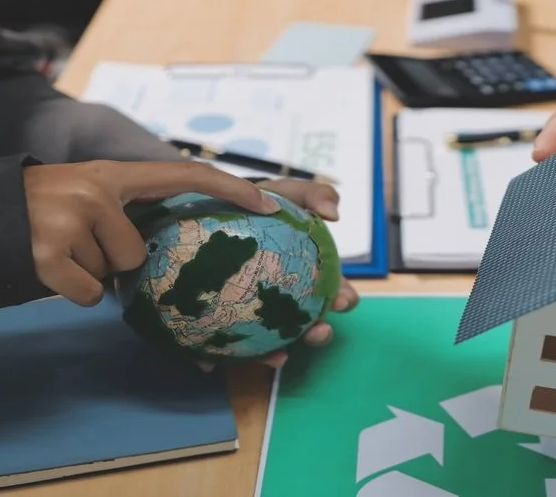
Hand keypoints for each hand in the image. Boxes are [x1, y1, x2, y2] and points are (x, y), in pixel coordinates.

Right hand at [24, 160, 278, 306]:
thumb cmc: (42, 215)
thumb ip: (128, 215)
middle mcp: (96, 190)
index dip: (230, 188)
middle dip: (115, 261)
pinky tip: (49, 271)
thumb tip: (179, 258)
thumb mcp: (88, 199)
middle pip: (140, 253)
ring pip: (113, 276)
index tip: (268, 205)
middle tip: (80, 245)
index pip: (185, 174)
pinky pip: (90, 295)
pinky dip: (74, 292)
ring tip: (58, 252)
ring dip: (89, 274)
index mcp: (112, 174)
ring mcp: (71, 220)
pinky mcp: (48, 253)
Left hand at [222, 178, 358, 369]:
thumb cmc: (259, 203)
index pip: (336, 291)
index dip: (344, 299)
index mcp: (310, 274)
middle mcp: (289, 299)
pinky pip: (225, 344)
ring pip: (273, 342)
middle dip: (319, 334)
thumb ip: (314, 194)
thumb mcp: (287, 193)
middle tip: (315, 331)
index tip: (339, 300)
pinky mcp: (225, 324)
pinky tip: (211, 362)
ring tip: (277, 357)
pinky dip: (219, 357)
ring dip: (278, 354)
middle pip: (311, 324)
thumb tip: (334, 213)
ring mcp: (258, 315)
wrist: (216, 208)